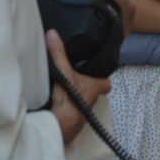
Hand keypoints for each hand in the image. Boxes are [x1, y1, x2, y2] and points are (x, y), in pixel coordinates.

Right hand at [46, 29, 110, 144]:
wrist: (60, 124)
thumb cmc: (68, 99)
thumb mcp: (63, 70)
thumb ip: (58, 51)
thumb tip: (53, 35)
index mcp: (93, 88)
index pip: (106, 83)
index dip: (103, 79)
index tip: (98, 74)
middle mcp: (91, 102)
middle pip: (93, 93)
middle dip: (86, 88)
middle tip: (76, 80)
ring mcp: (83, 115)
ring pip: (83, 105)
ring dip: (76, 100)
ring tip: (66, 92)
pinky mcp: (73, 124)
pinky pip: (73, 115)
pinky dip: (67, 111)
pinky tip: (58, 107)